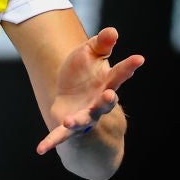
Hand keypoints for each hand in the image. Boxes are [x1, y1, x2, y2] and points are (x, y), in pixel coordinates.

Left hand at [36, 27, 144, 154]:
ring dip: (78, 121)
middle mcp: (98, 101)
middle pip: (106, 101)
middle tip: (110, 95)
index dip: (129, 66)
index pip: (119, 74)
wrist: (71, 94)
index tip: (139, 58)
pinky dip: (51, 142)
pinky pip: (60, 135)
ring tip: (70, 121)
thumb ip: (101, 44)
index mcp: (106, 83)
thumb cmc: (83, 72)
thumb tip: (112, 30)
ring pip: (85, 119)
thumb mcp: (89, 53)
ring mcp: (85, 115)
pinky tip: (40, 149)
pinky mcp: (68, 124)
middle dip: (108, 100)